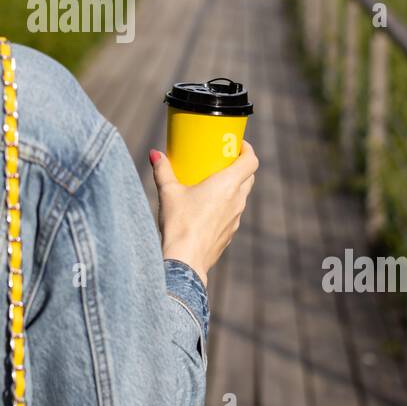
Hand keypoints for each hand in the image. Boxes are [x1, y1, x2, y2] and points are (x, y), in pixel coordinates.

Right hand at [149, 142, 258, 287]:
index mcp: (228, 184)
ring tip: (213, 184)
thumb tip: (155, 154)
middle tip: (222, 161)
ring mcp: (236, 218)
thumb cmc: (180, 223)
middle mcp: (237, 200)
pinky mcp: (230, 233)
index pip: (251, 161)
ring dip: (233, 187)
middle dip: (240, 166)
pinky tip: (208, 209)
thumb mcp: (168, 192)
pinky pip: (233, 213)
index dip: (248, 149)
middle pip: (249, 177)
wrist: (186, 261)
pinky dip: (226, 205)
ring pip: (241, 196)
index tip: (237, 144)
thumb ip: (162, 170)